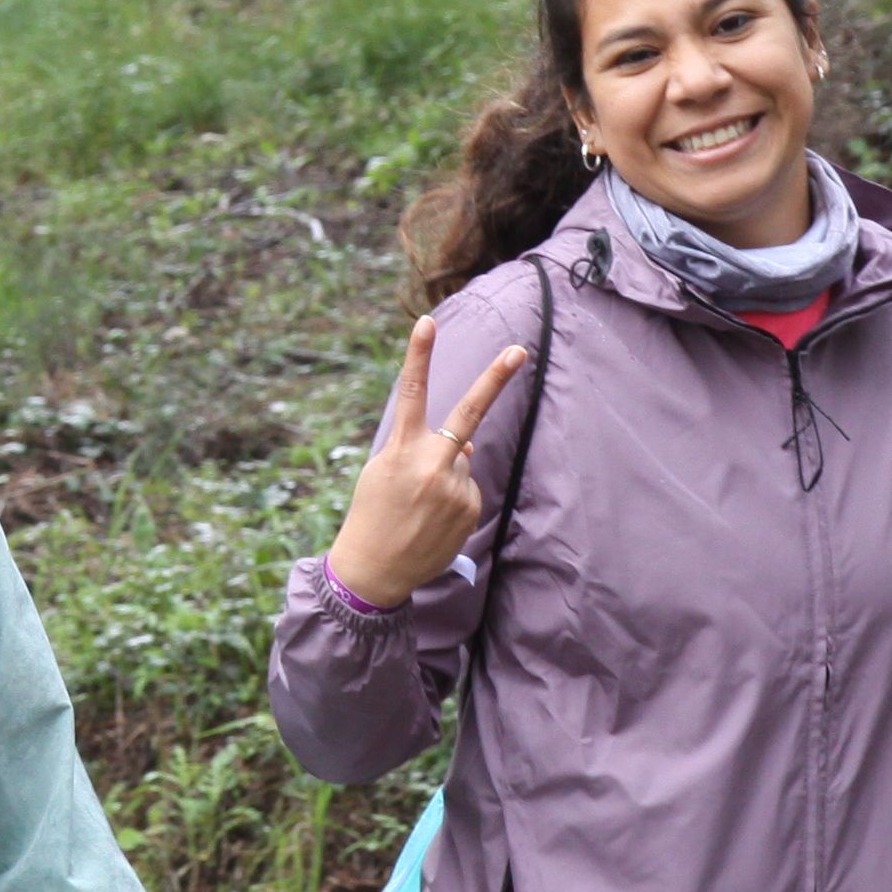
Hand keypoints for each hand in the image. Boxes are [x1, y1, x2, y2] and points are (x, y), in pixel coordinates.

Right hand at [322, 308, 530, 610]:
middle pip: (469, 413)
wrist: (375, 569)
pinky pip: (467, 488)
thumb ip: (423, 448)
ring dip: (445, 476)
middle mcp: (432, 463)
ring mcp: (455, 486)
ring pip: (461, 463)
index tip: (427, 321)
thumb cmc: (372, 513)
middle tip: (519, 350)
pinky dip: (454, 498)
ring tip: (419, 507)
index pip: (411, 392)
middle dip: (495, 378)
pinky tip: (432, 520)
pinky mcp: (470, 508)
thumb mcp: (383, 472)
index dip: (419, 355)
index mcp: (401, 449)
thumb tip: (470, 443)